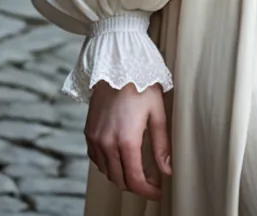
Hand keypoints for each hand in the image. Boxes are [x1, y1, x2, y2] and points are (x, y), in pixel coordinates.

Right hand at [85, 81, 171, 199]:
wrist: (116, 65)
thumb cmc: (140, 84)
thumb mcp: (157, 112)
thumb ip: (161, 144)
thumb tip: (167, 170)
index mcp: (126, 141)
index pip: (134, 180)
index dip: (147, 191)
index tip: (158, 192)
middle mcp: (107, 144)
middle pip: (119, 180)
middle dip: (136, 185)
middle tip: (151, 180)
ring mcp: (95, 139)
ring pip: (107, 172)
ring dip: (121, 175)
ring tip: (138, 169)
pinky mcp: (88, 132)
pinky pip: (96, 159)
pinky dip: (108, 165)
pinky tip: (119, 157)